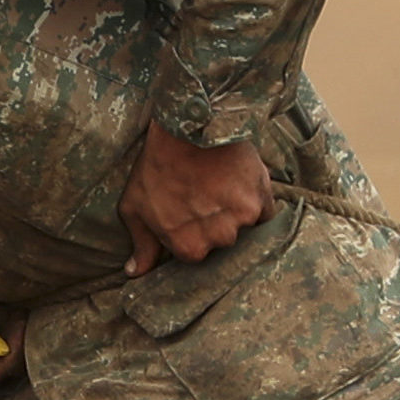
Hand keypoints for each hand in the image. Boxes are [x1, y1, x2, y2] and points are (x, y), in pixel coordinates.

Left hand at [122, 126, 272, 273]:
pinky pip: (265, 212)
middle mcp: (218, 238)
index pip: (195, 251)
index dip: (190, 231)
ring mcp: (242, 219)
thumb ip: (141, 244)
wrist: (186, 127)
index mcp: (189, 247)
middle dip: (214, 222)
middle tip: (203, 194)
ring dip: (235, 211)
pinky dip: (257, 203)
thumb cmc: (156, 166)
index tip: (187, 211)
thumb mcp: (135, 206)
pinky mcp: (261, 198)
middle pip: (221, 239)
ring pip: (243, 225)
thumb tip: (133, 272)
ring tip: (220, 185)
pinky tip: (241, 185)